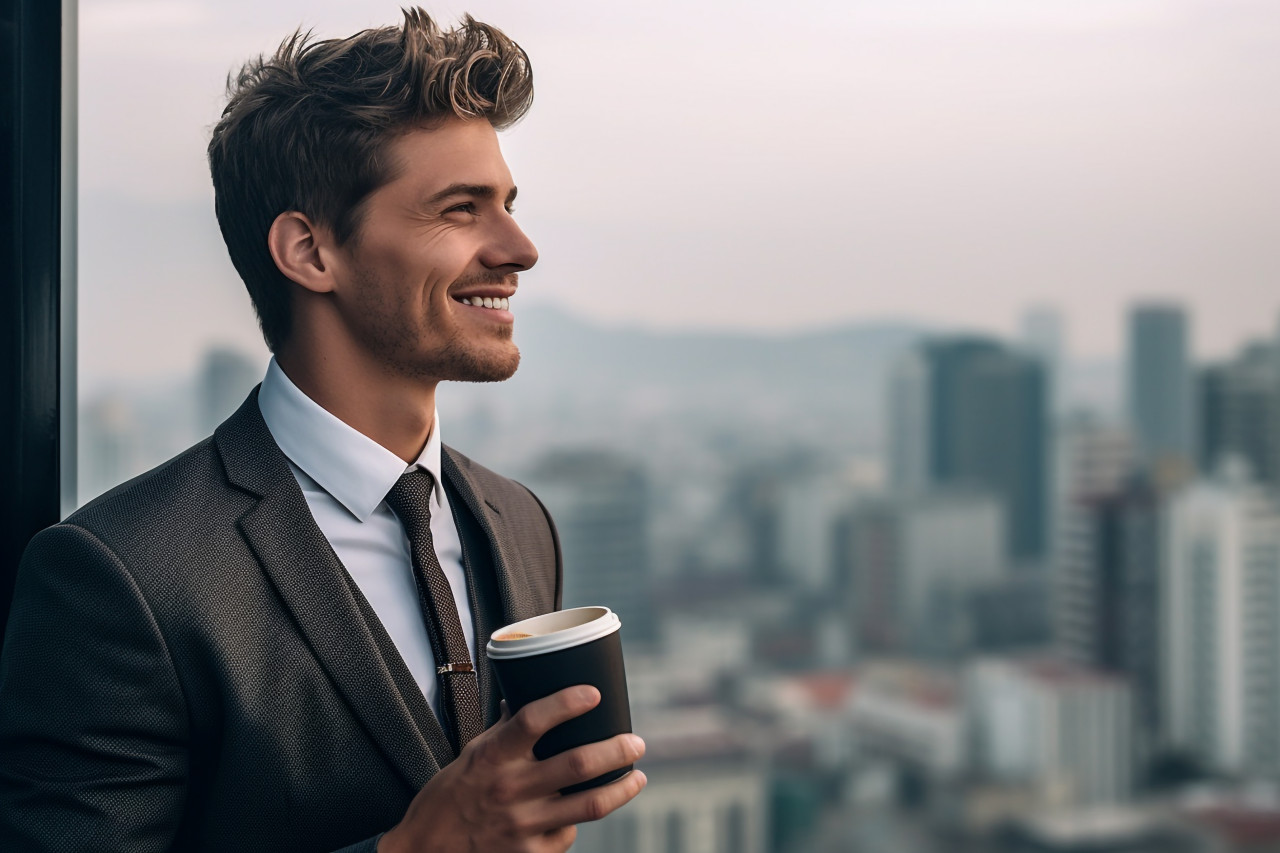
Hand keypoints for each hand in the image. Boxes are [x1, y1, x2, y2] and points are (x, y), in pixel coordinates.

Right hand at [378, 685, 645, 852]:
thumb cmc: (449, 798)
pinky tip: (587, 811)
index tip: (594, 693)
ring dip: (622, 788)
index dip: (566, 703)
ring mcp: (522, 826)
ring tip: (636, 777)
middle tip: (636, 742)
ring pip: (590, 804)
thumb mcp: (472, 755)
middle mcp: (510, 789)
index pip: (532, 720)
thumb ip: (505, 731)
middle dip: (617, 750)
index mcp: (493, 757)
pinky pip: (568, 835)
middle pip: (578, 764)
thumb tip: (524, 695)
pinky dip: (578, 821)